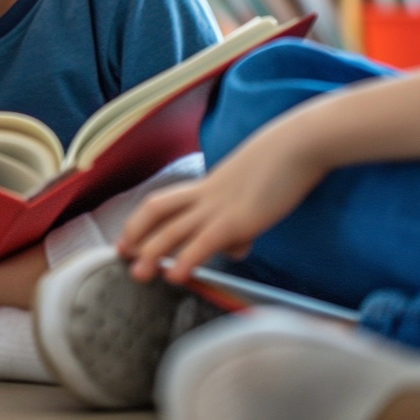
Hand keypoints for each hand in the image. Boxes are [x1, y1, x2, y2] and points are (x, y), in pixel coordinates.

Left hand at [118, 123, 328, 283]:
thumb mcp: (254, 196)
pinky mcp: (238, 218)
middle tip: (121, 256)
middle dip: (137, 235)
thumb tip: (235, 249)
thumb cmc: (283, 166)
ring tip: (138, 274)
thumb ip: (240, 224)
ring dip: (152, 252)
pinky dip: (186, 258)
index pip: (164, 202)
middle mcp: (206, 195)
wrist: (298, 144)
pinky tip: (176, 275)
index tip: (127, 238)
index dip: (142, 220)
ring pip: (173, 228)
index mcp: (207, 185)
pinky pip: (204, 241)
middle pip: (158, 212)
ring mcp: (219, 206)